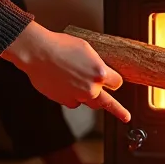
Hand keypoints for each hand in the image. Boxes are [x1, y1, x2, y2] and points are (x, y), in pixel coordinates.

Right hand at [3, 22, 130, 121]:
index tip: (113, 81)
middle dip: (118, 109)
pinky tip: (64, 83)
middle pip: (108, 101)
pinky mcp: (66, 101)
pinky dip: (72, 95)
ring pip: (91, 102)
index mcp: (101, 73)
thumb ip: (97, 64)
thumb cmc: (61, 46)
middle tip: (126, 117)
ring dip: (90, 97)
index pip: (117, 83)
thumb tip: (102, 74)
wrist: (38, 53)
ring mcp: (79, 96)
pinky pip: (75, 102)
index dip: (114, 80)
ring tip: (86, 94)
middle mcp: (92, 88)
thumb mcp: (87, 49)